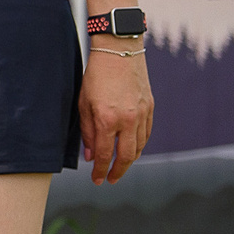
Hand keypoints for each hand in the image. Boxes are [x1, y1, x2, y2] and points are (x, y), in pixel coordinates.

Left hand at [80, 49, 153, 182]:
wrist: (119, 53)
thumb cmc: (95, 77)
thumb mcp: (83, 103)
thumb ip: (87, 132)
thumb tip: (91, 156)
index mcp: (106, 119)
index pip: (104, 154)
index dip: (100, 170)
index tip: (96, 180)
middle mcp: (127, 120)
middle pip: (125, 156)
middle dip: (117, 172)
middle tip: (110, 180)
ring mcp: (141, 115)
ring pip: (139, 147)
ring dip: (129, 160)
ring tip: (119, 166)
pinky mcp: (150, 108)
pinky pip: (146, 134)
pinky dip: (139, 145)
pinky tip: (131, 149)